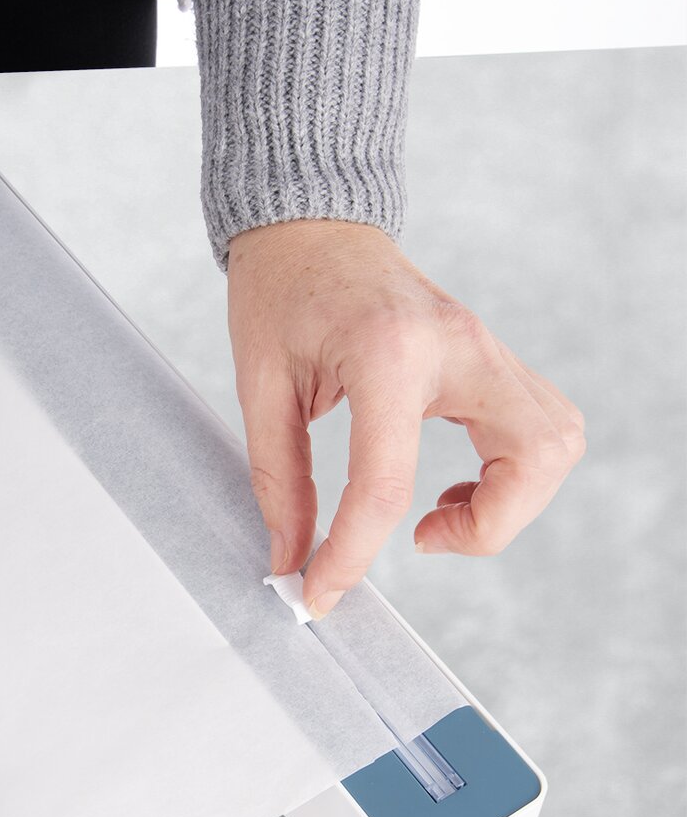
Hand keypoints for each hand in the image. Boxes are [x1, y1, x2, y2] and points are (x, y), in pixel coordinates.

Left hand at [227, 220, 584, 616]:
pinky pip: (537, 427)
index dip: (352, 556)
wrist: (310, 224)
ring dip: (512, 501)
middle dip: (489, 527)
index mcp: (387, 353)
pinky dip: (511, 474)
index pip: (387, 483)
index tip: (322, 592)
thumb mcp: (261, 386)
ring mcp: (484, 345)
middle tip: (420, 539)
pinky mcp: (488, 355)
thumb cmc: (279, 292)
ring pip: (555, 442)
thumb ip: (278, 478)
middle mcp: (457, 345)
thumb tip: (291, 557)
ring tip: (435, 515)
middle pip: (534, 456)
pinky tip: (447, 487)